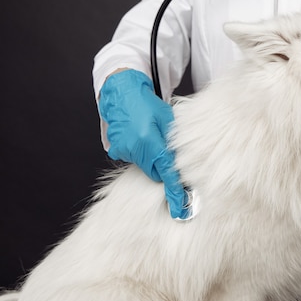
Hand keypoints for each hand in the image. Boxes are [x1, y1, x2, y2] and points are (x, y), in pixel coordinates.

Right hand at [98, 69, 190, 219]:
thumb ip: (174, 143)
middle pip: (156, 171)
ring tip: (153, 138)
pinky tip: (143, 137)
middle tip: (172, 159)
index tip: (180, 207)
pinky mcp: (117, 149)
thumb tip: (184, 163)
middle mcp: (134, 148)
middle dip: (165, 168)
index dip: (174, 191)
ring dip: (153, 158)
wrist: (122, 92)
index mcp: (149, 141)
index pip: (166, 172)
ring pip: (146, 165)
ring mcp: (123, 150)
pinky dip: (142, 152)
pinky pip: (135, 158)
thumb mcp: (168, 119)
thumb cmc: (147, 103)